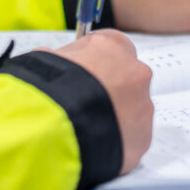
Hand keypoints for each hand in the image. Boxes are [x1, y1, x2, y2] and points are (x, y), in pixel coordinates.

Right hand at [39, 30, 152, 174]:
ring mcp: (143, 105)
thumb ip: (59, 59)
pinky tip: (95, 144)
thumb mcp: (46, 60)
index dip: (95, 63)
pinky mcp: (143, 136)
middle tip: (85, 104)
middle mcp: (136, 71)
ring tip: (87, 128)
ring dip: (114, 117)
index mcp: (114, 45)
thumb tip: (49, 62)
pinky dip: (117, 141)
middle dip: (109, 91)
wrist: (57, 127)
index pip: (111, 48)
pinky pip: (131, 137)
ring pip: (132, 110)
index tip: (83, 74)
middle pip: (126, 79)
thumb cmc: (52, 89)